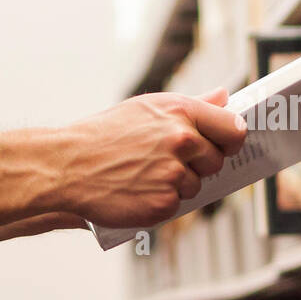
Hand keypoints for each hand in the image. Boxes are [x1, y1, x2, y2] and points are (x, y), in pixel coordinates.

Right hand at [52, 87, 246, 229]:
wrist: (68, 165)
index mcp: (180, 111)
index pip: (233, 128)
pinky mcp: (164, 203)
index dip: (230, 138)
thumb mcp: (146, 108)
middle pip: (217, 160)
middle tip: (166, 160)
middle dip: (198, 164)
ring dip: (178, 184)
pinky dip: (163, 201)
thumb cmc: (105, 134)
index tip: (222, 144)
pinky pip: (179, 204)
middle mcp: (182, 140)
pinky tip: (140, 190)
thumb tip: (225, 96)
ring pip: (197, 184)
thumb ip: (192, 104)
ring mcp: (174, 173)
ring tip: (145, 174)